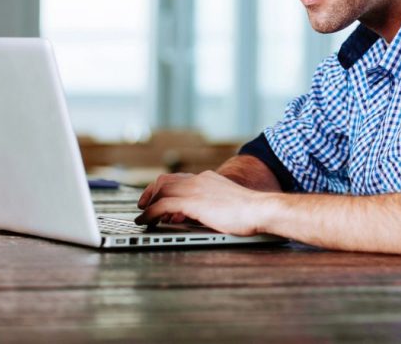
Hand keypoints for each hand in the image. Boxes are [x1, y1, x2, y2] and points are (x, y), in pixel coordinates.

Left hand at [136, 170, 274, 235]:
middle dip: (150, 193)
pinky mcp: (193, 202)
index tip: (157, 198)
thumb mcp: (226, 203)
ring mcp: (195, 189)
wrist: (259, 209)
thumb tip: (196, 215)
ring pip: (161, 190)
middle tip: (143, 205)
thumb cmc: (249, 211)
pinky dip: (150, 213)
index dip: (163, 188)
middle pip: (165, 180)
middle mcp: (199, 180)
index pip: (178, 178)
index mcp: (208, 179)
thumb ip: (210, 205)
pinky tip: (145, 221)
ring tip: (142, 215)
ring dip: (148, 203)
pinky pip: (163, 205)